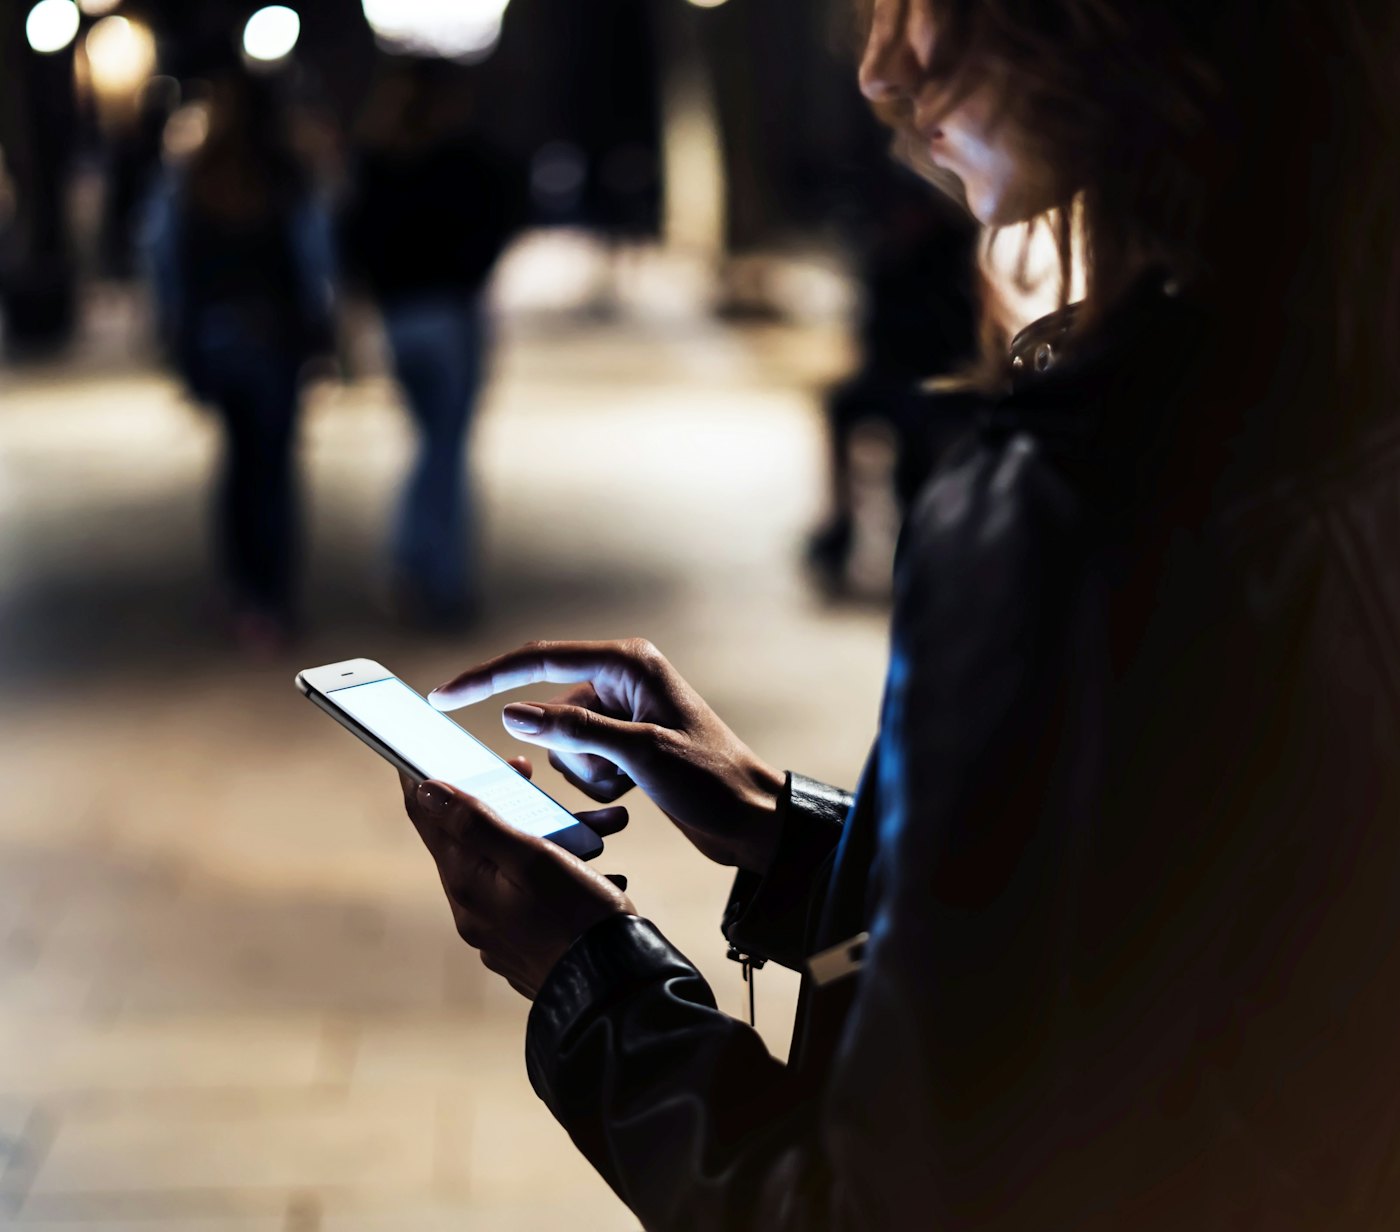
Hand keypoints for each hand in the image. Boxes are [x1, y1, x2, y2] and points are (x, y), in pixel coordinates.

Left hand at [401, 775, 634, 999]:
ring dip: (550, 833)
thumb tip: (425, 789)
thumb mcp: (532, 858)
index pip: (428, 818)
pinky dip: (562, 866)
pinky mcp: (527, 942)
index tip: (427, 745)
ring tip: (597, 823)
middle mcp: (473, 908)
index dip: (424, 776)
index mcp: (466, 883)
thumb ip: (477, 823)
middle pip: (473, 836)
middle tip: (527, 771)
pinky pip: (534, 890)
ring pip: (513, 861)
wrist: (616, 989)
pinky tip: (598, 864)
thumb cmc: (578, 918)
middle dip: (502, 797)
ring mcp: (499, 929)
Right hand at [430, 639, 786, 874]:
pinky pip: (580, 760)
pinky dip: (596, 781)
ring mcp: (621, 712)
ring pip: (563, 741)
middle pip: (551, 708)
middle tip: (618, 771)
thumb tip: (512, 713)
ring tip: (632, 783)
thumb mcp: (639, 752)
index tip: (442, 696)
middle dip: (570, 750)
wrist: (751, 819)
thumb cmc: (709, 778)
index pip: (540, 660)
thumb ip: (573, 730)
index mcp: (628, 662)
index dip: (487, 678)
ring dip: (586, 771)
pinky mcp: (623, 742)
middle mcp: (621, 679)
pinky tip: (635, 790)